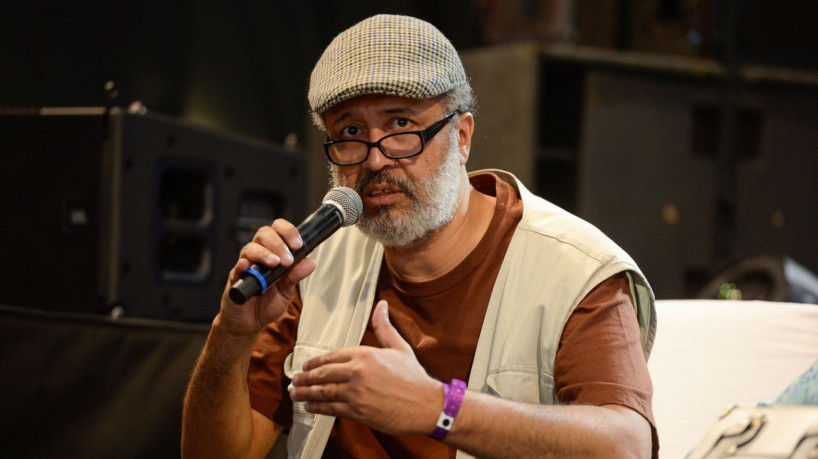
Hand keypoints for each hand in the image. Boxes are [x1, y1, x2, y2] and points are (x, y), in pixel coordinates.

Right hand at [217, 219, 315, 337]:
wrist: (249, 324)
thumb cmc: (266, 304)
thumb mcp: (286, 291)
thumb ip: (296, 275)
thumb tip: (310, 262)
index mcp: (273, 253)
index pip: (278, 231)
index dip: (288, 231)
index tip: (298, 244)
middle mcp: (258, 256)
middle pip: (264, 234)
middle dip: (278, 243)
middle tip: (288, 260)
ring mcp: (245, 266)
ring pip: (250, 248)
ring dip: (264, 253)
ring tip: (275, 263)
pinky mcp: (234, 280)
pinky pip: (236, 268)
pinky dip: (242, 265)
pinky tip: (247, 266)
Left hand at [290, 301, 443, 435]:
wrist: (426, 405)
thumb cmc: (414, 377)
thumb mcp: (399, 347)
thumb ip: (384, 327)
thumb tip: (381, 305)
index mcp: (365, 354)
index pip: (332, 356)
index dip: (316, 362)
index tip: (306, 366)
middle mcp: (357, 372)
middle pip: (323, 374)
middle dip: (305, 377)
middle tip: (294, 380)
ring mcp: (356, 393)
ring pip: (323, 392)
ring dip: (305, 393)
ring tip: (295, 393)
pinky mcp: (357, 411)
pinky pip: (331, 408)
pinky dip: (317, 407)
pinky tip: (310, 406)